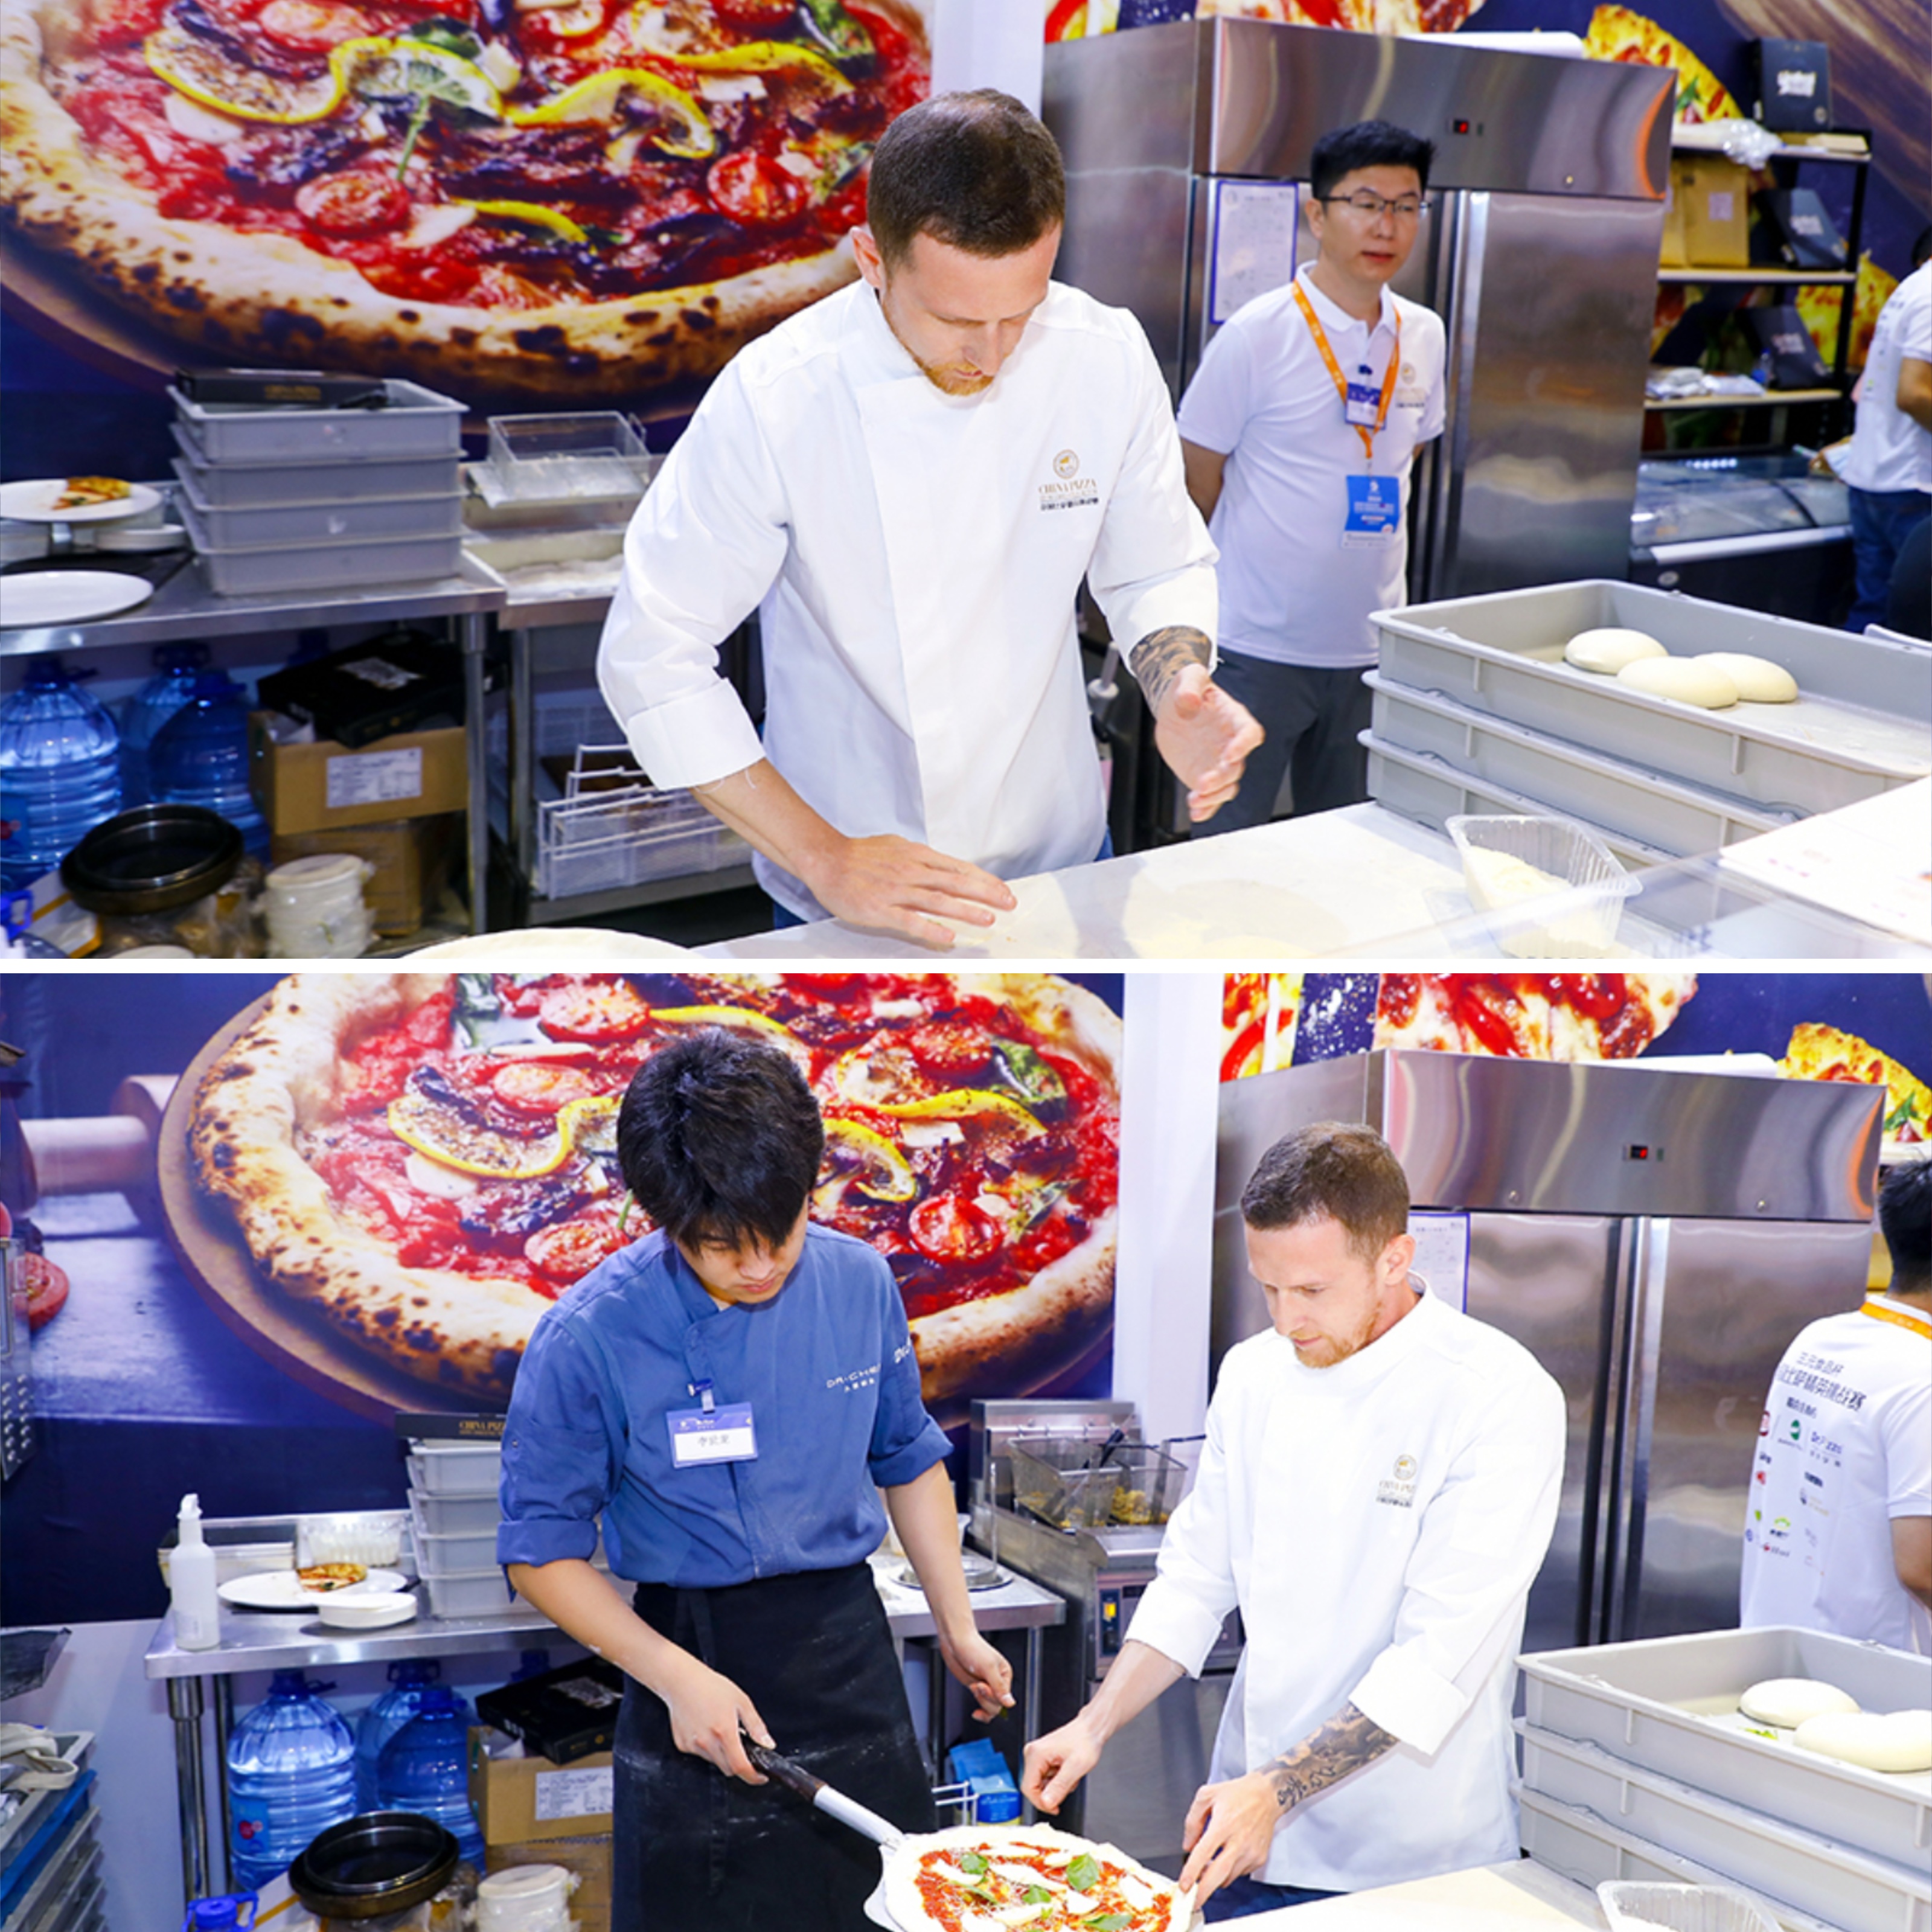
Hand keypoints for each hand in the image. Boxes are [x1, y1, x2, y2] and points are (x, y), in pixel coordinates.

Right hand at [661, 1655, 772, 1784]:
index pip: (741, 1767)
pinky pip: (700, 1755)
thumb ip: (756, 1726)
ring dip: (722, 1755)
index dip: (753, 1777)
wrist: (682, 1681)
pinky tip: (706, 1729)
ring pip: (714, 1762)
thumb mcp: (741, 1701)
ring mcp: (693, 1746)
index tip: (760, 1777)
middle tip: (741, 1746)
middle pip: (728, 1769)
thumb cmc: (711, 1687)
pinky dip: (707, 1748)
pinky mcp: (683, 1745)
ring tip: (720, 1730)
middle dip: (739, 1763)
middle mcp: (707, 1742)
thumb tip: (768, 1744)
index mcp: (724, 1732)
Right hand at [805, 833, 1016, 949]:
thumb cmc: (860, 855)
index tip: (1004, 889)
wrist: (827, 859)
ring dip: (966, 911)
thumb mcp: (896, 847)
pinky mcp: (881, 909)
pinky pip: (910, 920)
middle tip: (1009, 904)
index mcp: (917, 857)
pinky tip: (949, 938)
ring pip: (939, 901)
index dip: (984, 880)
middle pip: (956, 883)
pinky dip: (931, 929)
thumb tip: (942, 867)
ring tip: (988, 920)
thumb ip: (920, 858)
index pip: (959, 869)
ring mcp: (897, 891)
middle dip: (986, 894)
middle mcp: (912, 872)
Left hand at [939, 1629, 1014, 1723]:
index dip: (992, 1695)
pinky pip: (982, 1705)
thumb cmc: (973, 1649)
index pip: (1004, 1697)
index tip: (981, 1685)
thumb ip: (999, 1687)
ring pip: (990, 1707)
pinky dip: (980, 1712)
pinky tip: (976, 1713)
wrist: (955, 1642)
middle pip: (997, 1705)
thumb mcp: (988, 1668)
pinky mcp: (976, 1688)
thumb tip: (1010, 1703)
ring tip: (973, 1686)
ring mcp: (986, 1686)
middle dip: (985, 1698)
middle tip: (976, 1685)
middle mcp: (998, 1682)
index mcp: (1005, 1675)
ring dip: (980, 1701)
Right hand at [1020, 1716, 1101, 1813]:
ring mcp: (1037, 1755)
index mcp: (1036, 1754)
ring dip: (1057, 1787)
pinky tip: (1068, 1772)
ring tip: (1071, 1776)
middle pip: (1034, 1787)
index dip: (1041, 1803)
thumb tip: (1046, 1803)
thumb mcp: (1075, 1767)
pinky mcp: (1043, 1758)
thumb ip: (1059, 1787)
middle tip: (1068, 1786)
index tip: (1055, 1808)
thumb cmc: (1085, 1741)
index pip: (1028, 1788)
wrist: (1091, 1729)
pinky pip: (1046, 1778)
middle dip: (1052, 1793)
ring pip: (1041, 1784)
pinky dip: (1058, 1781)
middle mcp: (1033, 1753)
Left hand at [1152, 663, 1261, 821]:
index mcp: (1233, 718)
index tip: (1230, 754)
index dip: (1243, 745)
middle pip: (1237, 767)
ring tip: (1196, 800)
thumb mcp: (1188, 677)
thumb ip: (1189, 686)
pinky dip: (1206, 808)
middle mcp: (1229, 744)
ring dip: (1214, 797)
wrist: (1172, 706)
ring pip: (1227, 786)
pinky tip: (1195, 812)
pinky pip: (1210, 797)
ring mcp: (1218, 763)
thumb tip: (1190, 700)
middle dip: (1222, 778)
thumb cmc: (1186, 688)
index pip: (1249, 733)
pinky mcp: (1203, 775)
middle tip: (1203, 783)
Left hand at [1177, 1771, 1280, 1903]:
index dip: (1191, 1872)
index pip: (1203, 1853)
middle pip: (1218, 1874)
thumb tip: (1187, 1845)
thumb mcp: (1206, 1795)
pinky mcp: (1259, 1858)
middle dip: (1203, 1892)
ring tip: (1207, 1869)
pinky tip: (1227, 1856)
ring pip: (1228, 1877)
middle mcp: (1238, 1840)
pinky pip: (1239, 1873)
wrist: (1267, 1794)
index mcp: (1223, 1824)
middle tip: (1192, 1901)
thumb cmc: (1237, 1793)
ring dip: (1215, 1879)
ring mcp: (1251, 1851)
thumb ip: (1192, 1820)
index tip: (1184, 1885)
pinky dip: (1229, 1871)